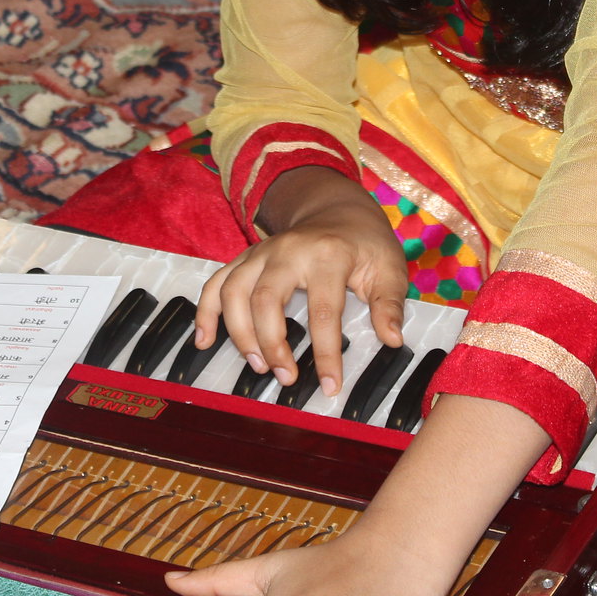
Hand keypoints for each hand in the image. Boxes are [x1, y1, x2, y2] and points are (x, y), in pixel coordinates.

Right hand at [195, 167, 405, 395]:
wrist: (339, 209)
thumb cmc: (366, 244)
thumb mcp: (390, 268)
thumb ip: (390, 304)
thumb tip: (392, 339)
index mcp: (328, 254)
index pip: (322, 311)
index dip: (325, 354)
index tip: (329, 386)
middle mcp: (288, 250)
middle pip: (266, 299)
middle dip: (272, 343)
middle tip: (286, 377)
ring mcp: (262, 252)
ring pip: (234, 291)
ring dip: (239, 333)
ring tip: (257, 366)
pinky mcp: (246, 258)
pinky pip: (217, 282)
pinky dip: (206, 311)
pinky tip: (204, 340)